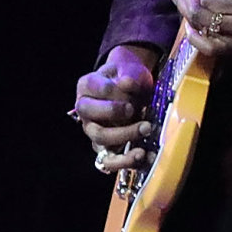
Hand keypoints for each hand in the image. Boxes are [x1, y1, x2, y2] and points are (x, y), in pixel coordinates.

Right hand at [73, 43, 159, 171]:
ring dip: (123, 146)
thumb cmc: (129, 76)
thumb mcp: (130, 70)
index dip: (110, 91)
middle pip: (94, 122)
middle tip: (144, 123)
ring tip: (142, 149)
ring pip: (100, 142)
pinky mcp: (106, 144)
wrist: (132, 83)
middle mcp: (85, 111)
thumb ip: (129, 76)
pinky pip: (112, 159)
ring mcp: (94, 129)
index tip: (128, 91)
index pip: (93, 89)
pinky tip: (146, 158)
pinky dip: (128, 162)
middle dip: (119, 124)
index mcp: (87, 87)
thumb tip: (126, 83)